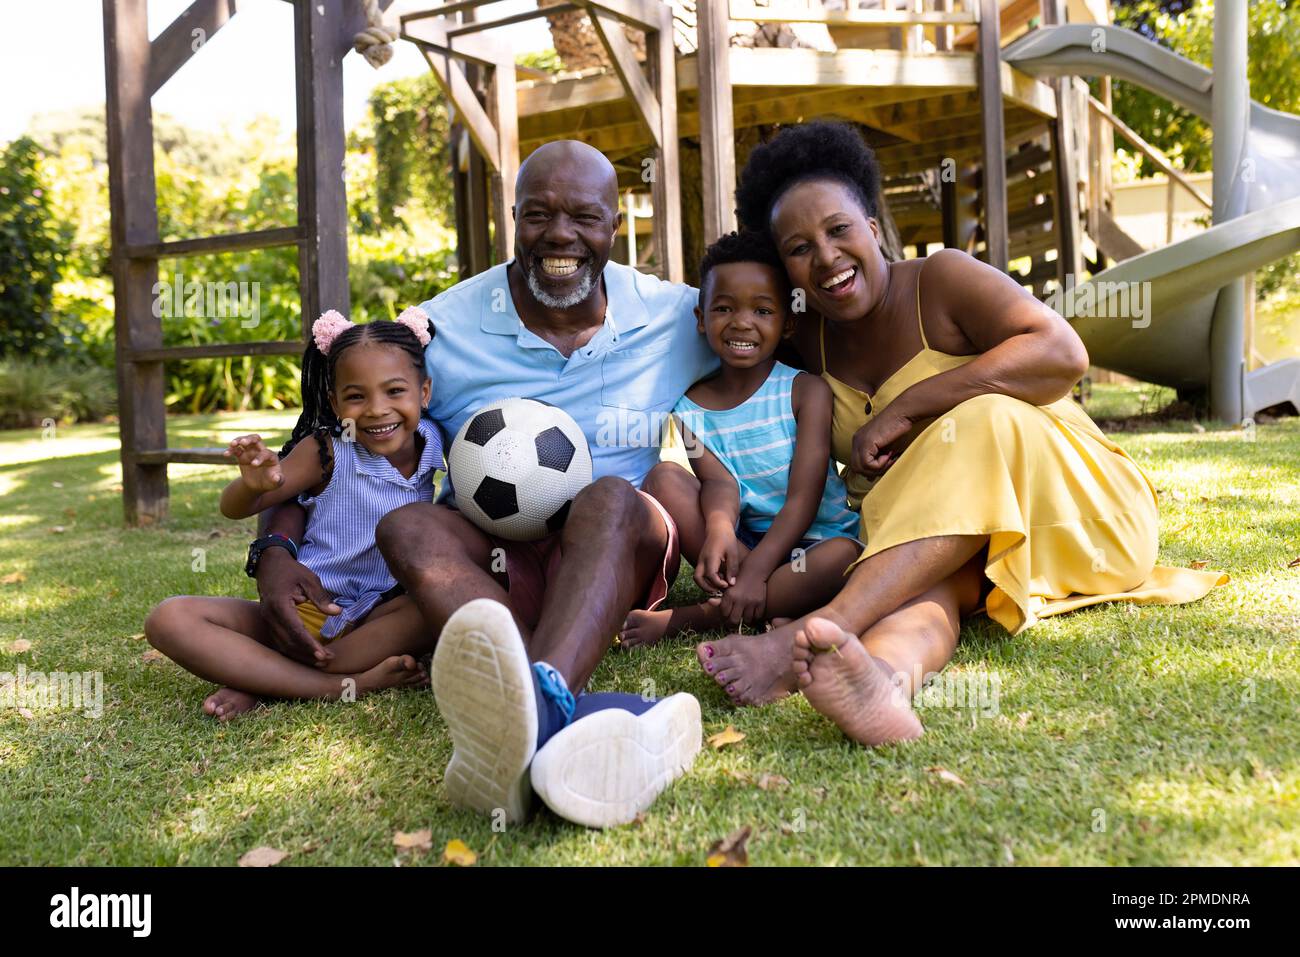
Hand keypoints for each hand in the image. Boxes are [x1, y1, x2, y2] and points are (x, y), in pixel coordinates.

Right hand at [225, 434, 283, 492]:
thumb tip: (276, 478)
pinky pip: (236, 450)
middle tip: (243, 442)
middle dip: (249, 439)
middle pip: (256, 439)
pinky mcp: (242, 456)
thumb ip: (277, 480)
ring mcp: (251, 452)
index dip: (260, 457)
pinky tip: (226, 454)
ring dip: (238, 440)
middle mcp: (261, 451)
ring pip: (244, 441)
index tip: (253, 465)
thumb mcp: (276, 483)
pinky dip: (231, 450)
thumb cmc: (270, 482)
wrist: (259, 484)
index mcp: (271, 456)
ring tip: (232, 444)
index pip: (265, 453)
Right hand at [255, 546, 342, 664]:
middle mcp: (270, 616)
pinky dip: (292, 651)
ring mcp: (267, 621)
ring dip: (300, 656)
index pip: (295, 630)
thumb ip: (321, 597)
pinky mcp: (268, 623)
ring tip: (319, 661)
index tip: (322, 655)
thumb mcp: (309, 578)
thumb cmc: (291, 570)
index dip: (309, 645)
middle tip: (326, 660)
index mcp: (279, 604)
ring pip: (282, 645)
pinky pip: (278, 641)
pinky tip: (305, 655)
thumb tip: (337, 613)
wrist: (268, 565)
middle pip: (288, 642)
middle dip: (307, 654)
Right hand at [694, 527, 742, 592]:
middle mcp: (702, 559)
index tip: (727, 584)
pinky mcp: (701, 560)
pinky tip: (719, 577)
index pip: (710, 575)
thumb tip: (731, 583)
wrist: (718, 527)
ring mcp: (700, 560)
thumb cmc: (727, 539)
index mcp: (711, 557)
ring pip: (697, 577)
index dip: (718, 583)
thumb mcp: (733, 553)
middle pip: (698, 578)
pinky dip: (707, 579)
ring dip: (706, 584)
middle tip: (718, 590)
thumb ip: (732, 568)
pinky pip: (700, 573)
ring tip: (719, 585)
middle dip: (706, 588)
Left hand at [718, 571, 766, 626]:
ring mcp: (751, 602)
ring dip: (745, 619)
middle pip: (734, 621)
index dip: (725, 615)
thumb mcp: (728, 587)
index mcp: (730, 595)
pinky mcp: (760, 602)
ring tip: (744, 616)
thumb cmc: (738, 579)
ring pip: (746, 620)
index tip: (726, 614)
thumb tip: (710, 601)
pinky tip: (752, 612)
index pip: (724, 614)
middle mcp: (740, 600)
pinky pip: (757, 616)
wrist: (754, 570)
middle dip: (732, 623)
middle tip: (733, 621)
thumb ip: (719, 597)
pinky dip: (755, 616)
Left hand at [851, 408, 912, 477]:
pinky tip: (889, 454)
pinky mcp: (866, 443)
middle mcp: (856, 440)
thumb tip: (869, 478)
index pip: (857, 464)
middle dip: (873, 471)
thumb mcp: (884, 447)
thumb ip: (876, 459)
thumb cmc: (897, 428)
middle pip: (856, 468)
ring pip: (861, 468)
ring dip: (878, 468)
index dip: (870, 469)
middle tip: (889, 462)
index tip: (886, 462)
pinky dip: (880, 464)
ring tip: (890, 458)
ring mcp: (859, 441)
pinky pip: (868, 464)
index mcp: (858, 440)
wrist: (902, 413)